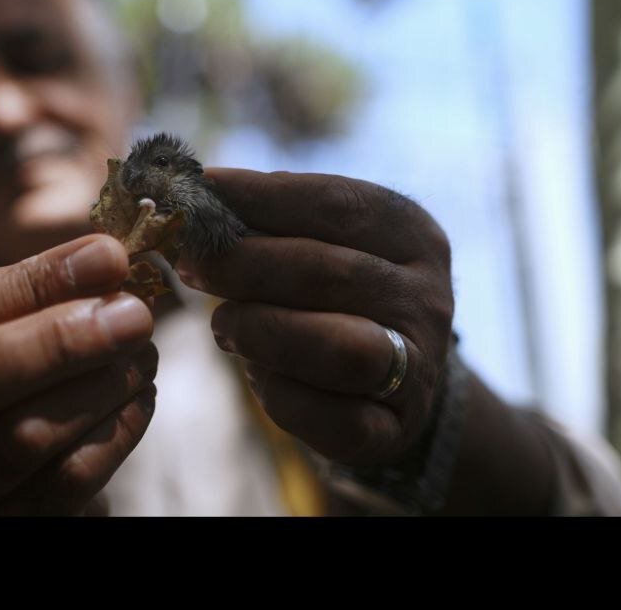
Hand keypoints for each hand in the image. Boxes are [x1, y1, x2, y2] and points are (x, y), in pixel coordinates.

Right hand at [0, 234, 157, 514]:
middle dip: (56, 344)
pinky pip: (58, 490)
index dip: (32, 283)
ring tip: (143, 357)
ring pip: (15, 444)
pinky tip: (137, 402)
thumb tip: (105, 258)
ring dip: (96, 392)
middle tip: (132, 316)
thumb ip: (41, 292)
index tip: (107, 258)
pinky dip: (111, 439)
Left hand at [176, 169, 454, 467]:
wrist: (394, 380)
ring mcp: (418, 369)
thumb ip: (273, 218)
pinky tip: (254, 371)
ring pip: (341, 349)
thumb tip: (201, 191)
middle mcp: (427, 300)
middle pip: (331, 274)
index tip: (202, 190)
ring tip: (223, 324)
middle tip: (193, 266)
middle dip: (247, 266)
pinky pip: (330, 417)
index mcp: (413, 236)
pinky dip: (278, 393)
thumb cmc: (339, 296)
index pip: (338, 204)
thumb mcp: (325, 243)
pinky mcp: (391, 430)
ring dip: (264, 331)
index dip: (263, 197)